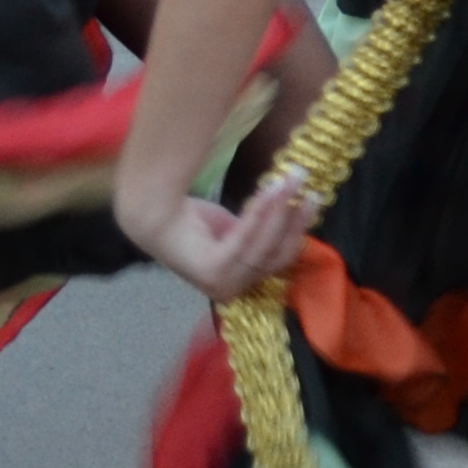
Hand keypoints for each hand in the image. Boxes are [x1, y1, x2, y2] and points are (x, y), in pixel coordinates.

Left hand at [123, 175, 319, 301]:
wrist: (154, 216)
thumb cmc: (192, 223)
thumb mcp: (237, 231)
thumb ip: (264, 233)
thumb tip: (299, 214)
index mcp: (240, 283)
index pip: (280, 259)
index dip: (299, 229)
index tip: (313, 199)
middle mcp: (232, 290)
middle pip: (278, 255)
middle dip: (295, 219)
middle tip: (308, 187)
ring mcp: (222, 283)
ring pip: (266, 245)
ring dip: (281, 209)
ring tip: (292, 178)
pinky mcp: (213, 270)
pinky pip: (247, 237)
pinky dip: (262, 210)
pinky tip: (271, 188)